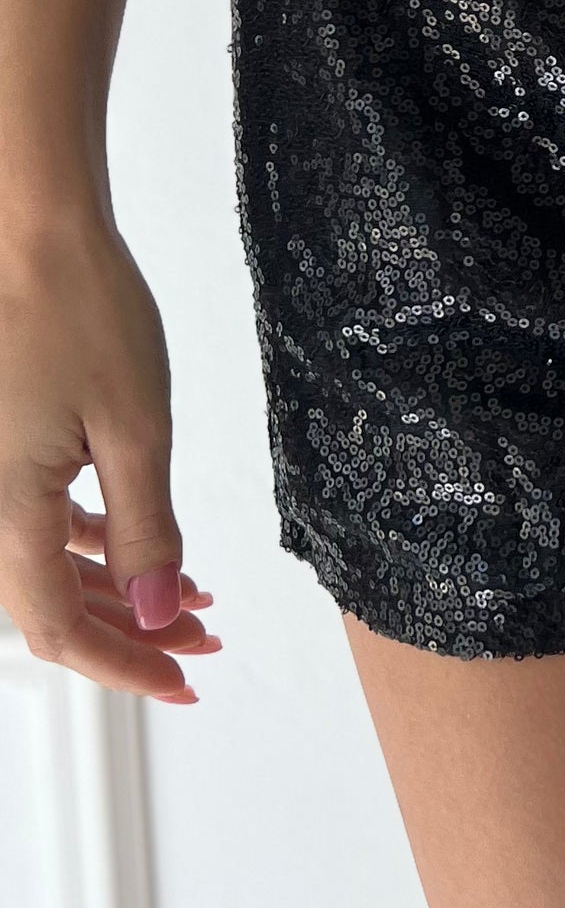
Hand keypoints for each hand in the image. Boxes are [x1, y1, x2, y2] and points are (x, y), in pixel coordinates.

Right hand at [0, 208, 220, 700]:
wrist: (27, 228)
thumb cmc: (76, 307)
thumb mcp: (134, 426)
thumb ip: (146, 528)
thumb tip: (160, 610)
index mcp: (5, 514)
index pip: (60, 631)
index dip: (124, 665)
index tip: (184, 679)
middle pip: (50, 608)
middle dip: (131, 632)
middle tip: (203, 639)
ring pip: (44, 567)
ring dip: (114, 590)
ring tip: (191, 595)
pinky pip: (35, 521)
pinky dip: (88, 543)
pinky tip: (136, 543)